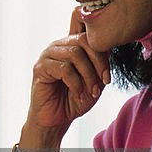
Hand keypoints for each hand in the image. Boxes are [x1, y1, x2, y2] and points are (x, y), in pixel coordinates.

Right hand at [25, 8, 110, 140]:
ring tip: (92, 91)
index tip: (108, 75)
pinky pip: (63, 68)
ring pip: (74, 54)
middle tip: (104, 82)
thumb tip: (111, 45)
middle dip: (98, 62)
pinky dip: (76, 83)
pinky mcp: (40, 68)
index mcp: (70, 44)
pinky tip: (78, 93)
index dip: (102, 50)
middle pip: (83, 41)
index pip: (88, 33)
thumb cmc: (76, 98)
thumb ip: (101, 61)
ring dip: (88, 75)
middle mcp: (58, 46)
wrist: (57, 119)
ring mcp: (47, 55)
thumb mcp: (95, 78)